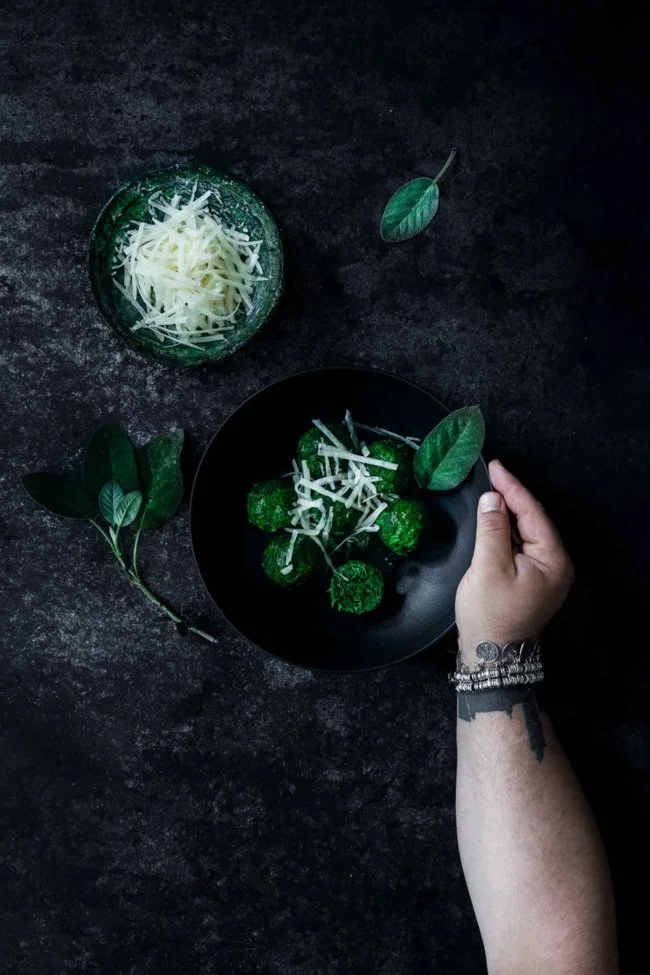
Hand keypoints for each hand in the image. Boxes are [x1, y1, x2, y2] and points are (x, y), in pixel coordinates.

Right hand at [455, 460, 573, 663]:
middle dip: (512, 497)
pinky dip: (506, 531)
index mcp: (553, 560)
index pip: (533, 513)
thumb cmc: (490, 614)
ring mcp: (544, 574)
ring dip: (507, 513)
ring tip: (489, 491)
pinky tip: (492, 520)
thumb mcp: (488, 566)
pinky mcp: (530, 581)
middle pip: (533, 521)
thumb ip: (492, 528)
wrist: (491, 656)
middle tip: (491, 474)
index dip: (512, 488)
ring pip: (526, 533)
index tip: (495, 467)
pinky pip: (520, 546)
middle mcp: (555, 565)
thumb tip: (492, 499)